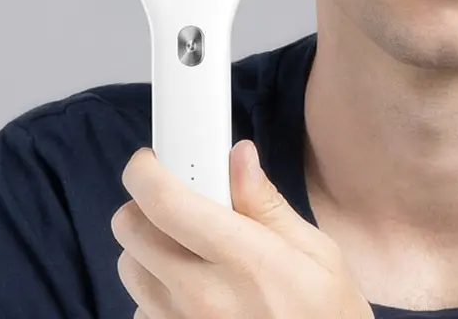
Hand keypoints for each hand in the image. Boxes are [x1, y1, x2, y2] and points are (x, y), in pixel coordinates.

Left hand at [111, 141, 373, 318]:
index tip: (151, 160)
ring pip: (129, 269)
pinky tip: (193, 289)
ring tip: (191, 248)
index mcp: (244, 258)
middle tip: (178, 201)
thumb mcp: (316, 251)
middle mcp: (202, 295)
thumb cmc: (327, 313)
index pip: (165, 203)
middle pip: (131, 231)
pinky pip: (141, 308)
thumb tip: (238, 155)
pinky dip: (156, 291)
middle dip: (145, 205)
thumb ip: (266, 203)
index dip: (145, 171)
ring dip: (149, 248)